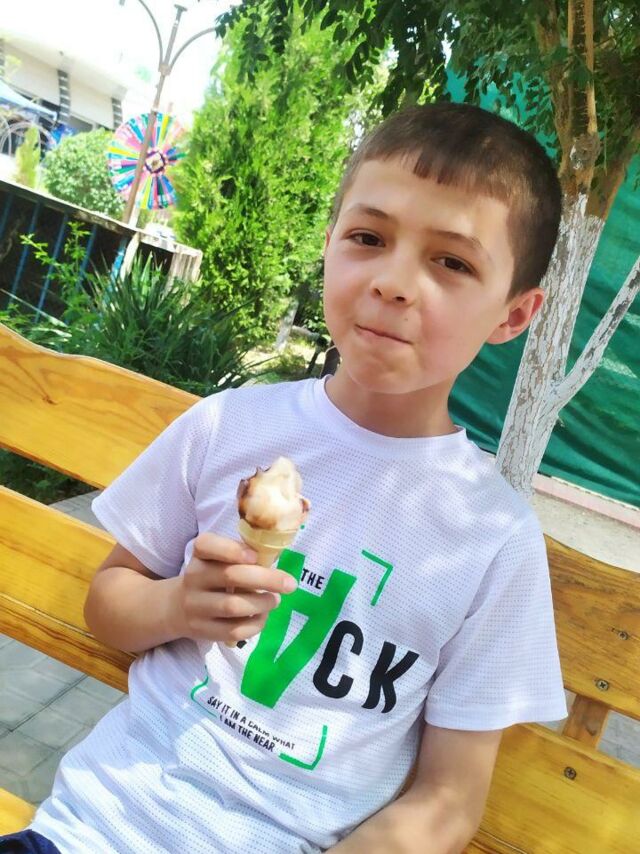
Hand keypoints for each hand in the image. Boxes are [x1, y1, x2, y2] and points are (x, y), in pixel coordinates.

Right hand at [173, 532, 296, 644]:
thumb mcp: (218, 559)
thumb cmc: (211, 576)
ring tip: (275, 600)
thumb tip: (273, 556)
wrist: (178, 607)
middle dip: (265, 579)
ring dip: (262, 603)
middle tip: (289, 583)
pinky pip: (233, 630)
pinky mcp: (202, 630)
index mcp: (199, 555)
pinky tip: (263, 616)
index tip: (255, 556)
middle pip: (230, 576)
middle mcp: (194, 578)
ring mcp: (196, 606)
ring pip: (232, 606)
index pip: (206, 545)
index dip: (231, 549)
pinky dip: (255, 624)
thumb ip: (241, 554)